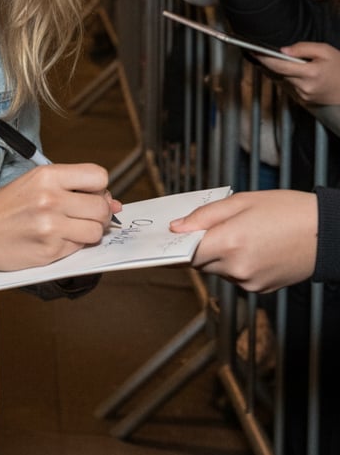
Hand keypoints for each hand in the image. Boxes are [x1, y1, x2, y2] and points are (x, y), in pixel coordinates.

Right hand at [0, 162, 118, 271]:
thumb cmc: (7, 206)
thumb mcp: (37, 183)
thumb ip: (74, 188)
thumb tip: (115, 204)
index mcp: (48, 175)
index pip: (98, 176)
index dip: (99, 188)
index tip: (90, 194)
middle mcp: (51, 198)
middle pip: (102, 206)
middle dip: (99, 213)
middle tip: (84, 215)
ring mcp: (51, 226)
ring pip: (96, 230)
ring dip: (89, 232)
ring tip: (70, 228)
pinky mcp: (50, 250)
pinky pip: (79, 248)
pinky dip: (72, 245)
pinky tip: (55, 239)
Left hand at [170, 190, 317, 291]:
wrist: (327, 234)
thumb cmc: (286, 210)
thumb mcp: (241, 202)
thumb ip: (204, 216)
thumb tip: (177, 227)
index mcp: (229, 243)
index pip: (187, 251)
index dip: (176, 243)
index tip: (168, 236)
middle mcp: (236, 268)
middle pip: (200, 261)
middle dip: (200, 245)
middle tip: (211, 226)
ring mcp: (249, 282)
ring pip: (217, 270)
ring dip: (218, 254)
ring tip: (240, 233)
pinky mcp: (260, 290)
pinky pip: (235, 276)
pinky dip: (235, 263)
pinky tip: (252, 246)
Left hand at [258, 41, 339, 104]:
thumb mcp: (325, 50)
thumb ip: (303, 48)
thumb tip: (283, 50)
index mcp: (310, 72)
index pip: (280, 65)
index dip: (265, 58)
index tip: (254, 51)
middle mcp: (305, 86)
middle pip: (282, 72)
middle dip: (280, 62)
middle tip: (285, 54)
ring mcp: (304, 95)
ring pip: (287, 78)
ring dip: (290, 71)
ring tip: (305, 65)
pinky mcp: (305, 100)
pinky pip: (293, 85)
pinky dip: (296, 78)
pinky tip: (307, 75)